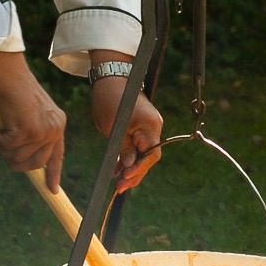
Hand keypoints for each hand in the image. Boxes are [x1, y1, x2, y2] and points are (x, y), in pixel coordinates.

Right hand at [0, 50, 68, 191]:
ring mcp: (43, 131)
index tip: (51, 189)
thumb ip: (30, 135)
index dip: (53, 174)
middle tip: (0, 144)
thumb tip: (22, 160)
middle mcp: (55, 128)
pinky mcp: (28, 131)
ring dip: (0, 146)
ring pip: (17, 158)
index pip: (57, 155)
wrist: (7, 74)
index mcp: (57, 124)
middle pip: (34, 164)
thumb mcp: (28, 114)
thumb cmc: (12, 90)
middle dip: (13, 159)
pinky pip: (6, 147)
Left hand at [90, 74, 163, 191]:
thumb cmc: (111, 99)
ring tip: (118, 183)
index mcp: (150, 127)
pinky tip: (118, 169)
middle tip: (120, 187)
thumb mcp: (113, 127)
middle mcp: (154, 128)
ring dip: (131, 168)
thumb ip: (124, 148)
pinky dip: (129, 157)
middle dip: (135, 173)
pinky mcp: (142, 127)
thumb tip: (130, 166)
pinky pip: (138, 146)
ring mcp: (149, 127)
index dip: (139, 170)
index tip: (125, 179)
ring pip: (143, 154)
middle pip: (149, 158)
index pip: (151, 155)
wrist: (112, 77)